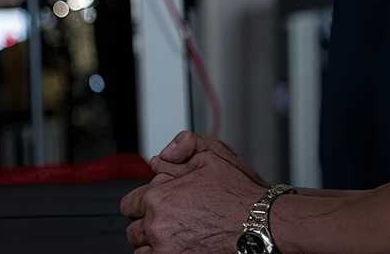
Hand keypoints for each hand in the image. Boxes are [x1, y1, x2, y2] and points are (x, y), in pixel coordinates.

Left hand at [121, 132, 266, 252]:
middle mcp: (157, 225)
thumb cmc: (238, 195)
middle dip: (148, 223)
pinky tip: (179, 246)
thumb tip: (161, 156)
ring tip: (174, 236)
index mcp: (159, 197)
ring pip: (142, 250)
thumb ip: (182, 146)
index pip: (129, 204)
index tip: (154, 205)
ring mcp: (165, 249)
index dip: (143, 202)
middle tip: (169, 220)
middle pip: (134, 230)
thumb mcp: (212, 155)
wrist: (259, 224)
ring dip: (153, 243)